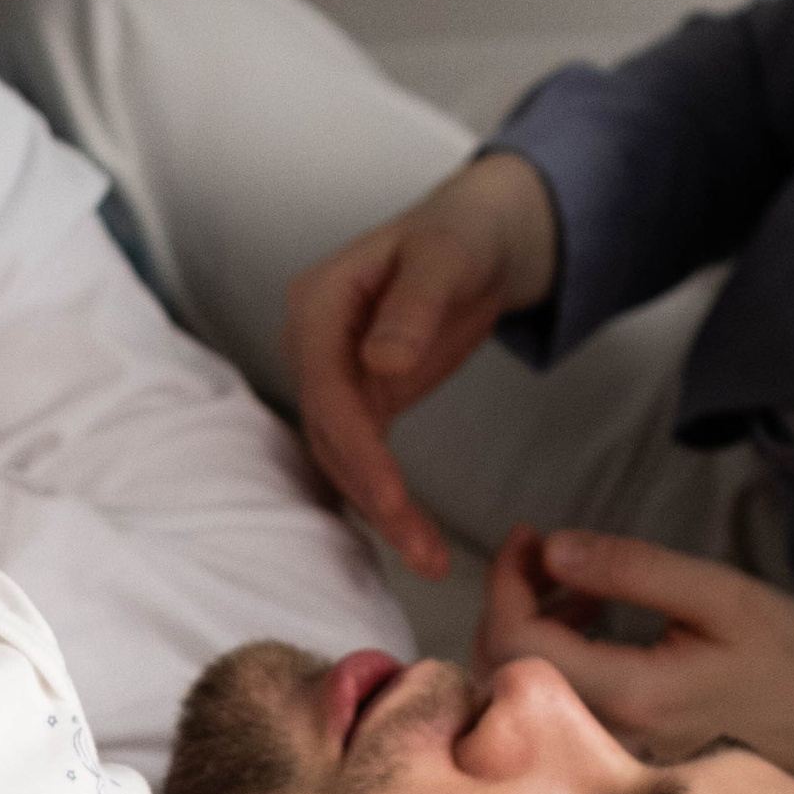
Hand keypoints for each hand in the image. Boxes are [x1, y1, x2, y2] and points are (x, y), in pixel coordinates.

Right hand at [284, 153, 559, 579]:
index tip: (392, 498)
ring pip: (341, 456)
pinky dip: (387, 498)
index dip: (356, 447)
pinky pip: (362, 457)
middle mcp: (311, 344)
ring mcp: (331, 374)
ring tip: (430, 560)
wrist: (481, 234)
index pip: (325, 389)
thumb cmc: (463, 233)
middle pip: (328, 434)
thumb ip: (414, 308)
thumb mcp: (445, 259)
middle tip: (423, 553)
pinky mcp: (360, 398)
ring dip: (380, 510)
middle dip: (372, 496)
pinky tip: (418, 538)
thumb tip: (381, 362)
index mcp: (317, 304)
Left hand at [478, 528, 793, 789]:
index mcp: (630, 694)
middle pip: (505, 667)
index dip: (506, 583)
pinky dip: (555, 645)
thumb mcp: (722, 596)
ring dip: (532, 619)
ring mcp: (608, 743)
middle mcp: (607, 729)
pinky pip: (556, 694)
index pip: (517, 644)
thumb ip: (634, 571)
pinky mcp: (615, 742)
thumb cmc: (789, 661)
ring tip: (578, 577)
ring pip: (525, 682)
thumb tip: (552, 548)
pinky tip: (592, 614)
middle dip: (511, 597)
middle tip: (547, 548)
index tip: (529, 537)